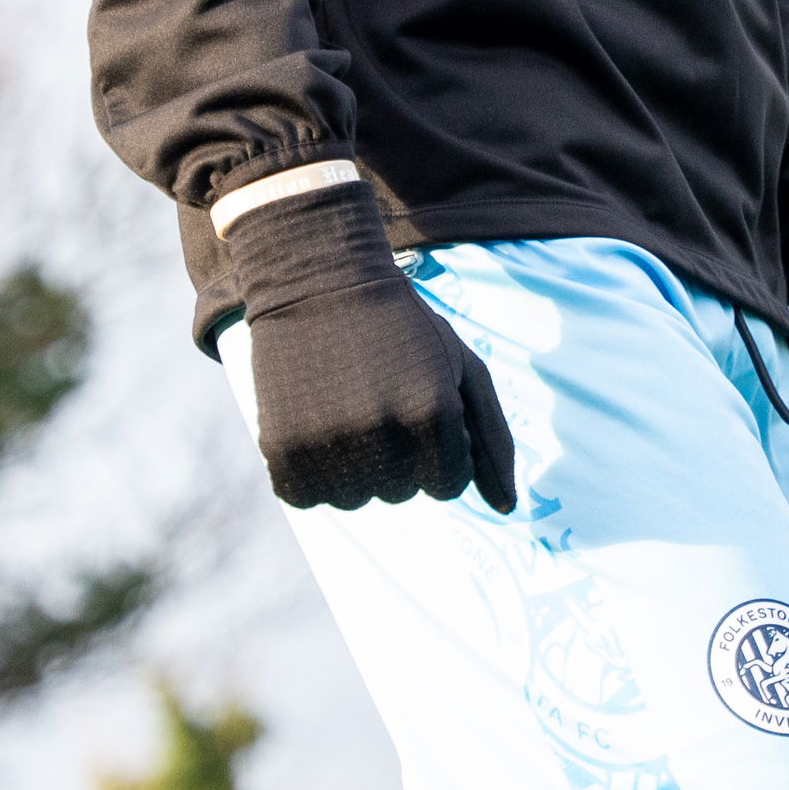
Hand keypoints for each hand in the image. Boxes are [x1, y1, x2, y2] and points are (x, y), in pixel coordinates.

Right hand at [219, 180, 515, 511]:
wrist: (320, 279)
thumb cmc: (403, 328)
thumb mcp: (462, 367)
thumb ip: (493, 440)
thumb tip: (507, 510)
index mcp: (433, 411)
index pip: (448, 484)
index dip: (439, 450)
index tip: (419, 408)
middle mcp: (381, 432)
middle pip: (402, 492)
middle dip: (399, 456)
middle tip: (378, 398)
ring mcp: (328, 442)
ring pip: (355, 500)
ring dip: (355, 466)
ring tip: (346, 407)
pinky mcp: (281, 447)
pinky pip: (306, 497)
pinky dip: (311, 471)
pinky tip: (315, 422)